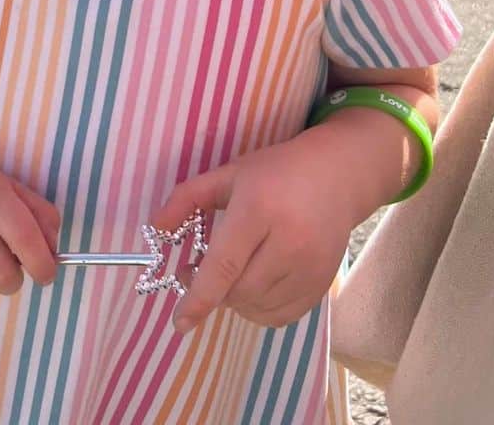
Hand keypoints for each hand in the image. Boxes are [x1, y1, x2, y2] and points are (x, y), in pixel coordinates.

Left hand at [155, 131, 358, 333]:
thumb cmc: (276, 172)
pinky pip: (282, 316)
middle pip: (239, 292)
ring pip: (258, 308)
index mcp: (258, 209)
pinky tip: (253, 283)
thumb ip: (187, 198)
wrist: (337, 176)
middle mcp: (288, 242)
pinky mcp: (322, 285)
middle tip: (197, 269)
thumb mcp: (228, 174)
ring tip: (230, 271)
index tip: (178, 322)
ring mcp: (310, 267)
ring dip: (234, 300)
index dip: (198, 298)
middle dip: (212, 291)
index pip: (224, 266)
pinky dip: (259, 309)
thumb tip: (156, 231)